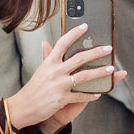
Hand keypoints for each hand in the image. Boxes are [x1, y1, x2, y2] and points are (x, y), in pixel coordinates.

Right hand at [6, 23, 126, 133]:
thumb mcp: (40, 70)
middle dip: (96, 52)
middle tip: (108, 48)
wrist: (22, 107)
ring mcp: (58, 85)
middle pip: (79, 58)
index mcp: (49, 63)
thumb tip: (46, 43)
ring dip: (99, 72)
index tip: (85, 26)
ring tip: (111, 69)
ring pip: (84, 76)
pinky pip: (80, 96)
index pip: (63, 43)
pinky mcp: (61, 99)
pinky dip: (90, 95)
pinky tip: (99, 93)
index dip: (74, 33)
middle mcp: (54, 72)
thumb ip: (46, 57)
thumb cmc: (33, 89)